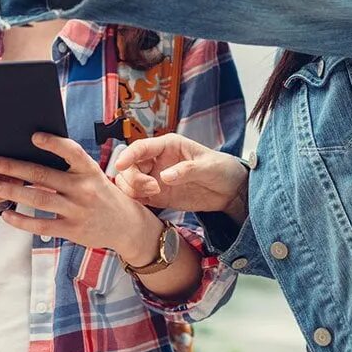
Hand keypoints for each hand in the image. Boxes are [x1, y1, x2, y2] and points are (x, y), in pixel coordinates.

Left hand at [0, 133, 160, 261]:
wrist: (126, 225)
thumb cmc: (101, 194)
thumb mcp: (92, 175)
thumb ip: (68, 167)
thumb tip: (31, 151)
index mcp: (89, 170)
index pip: (71, 151)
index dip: (53, 143)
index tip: (32, 136)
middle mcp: (84, 188)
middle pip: (43, 175)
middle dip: (13, 167)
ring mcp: (77, 210)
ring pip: (39, 199)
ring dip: (12, 191)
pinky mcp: (72, 231)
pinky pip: (42, 225)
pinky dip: (22, 220)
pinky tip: (6, 214)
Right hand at [113, 134, 248, 217]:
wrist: (230, 191)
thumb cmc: (222, 169)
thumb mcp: (209, 167)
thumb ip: (187, 170)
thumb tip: (164, 176)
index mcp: (168, 146)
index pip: (141, 147)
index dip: (128, 155)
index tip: (120, 165)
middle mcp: (157, 161)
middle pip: (130, 167)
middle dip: (134, 178)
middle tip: (153, 189)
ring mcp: (155, 179)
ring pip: (129, 183)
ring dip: (133, 190)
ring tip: (154, 196)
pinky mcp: (158, 197)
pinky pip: (138, 199)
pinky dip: (135, 202)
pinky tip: (146, 206)